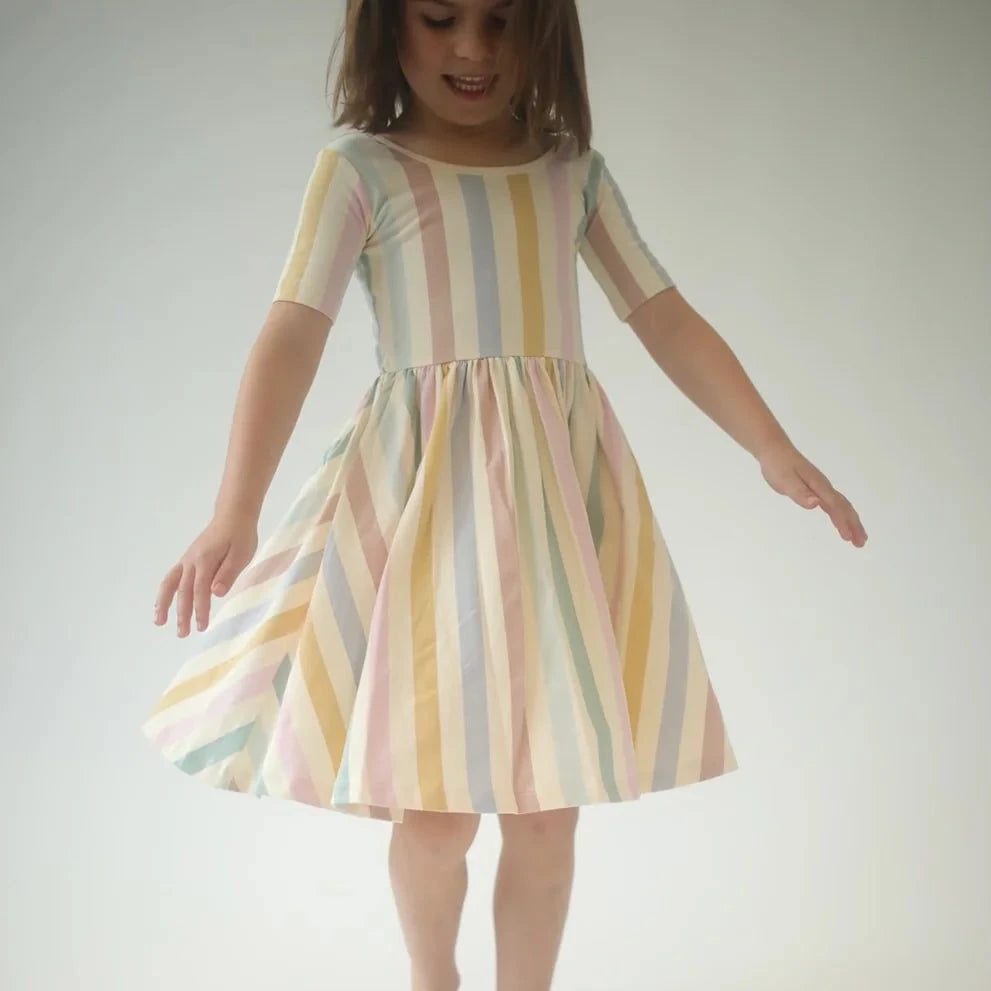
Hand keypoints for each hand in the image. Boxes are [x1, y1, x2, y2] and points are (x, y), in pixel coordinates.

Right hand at [153, 510, 258, 636]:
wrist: (233, 515)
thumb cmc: (241, 535)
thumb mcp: (242, 554)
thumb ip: (228, 573)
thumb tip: (215, 593)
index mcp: (206, 561)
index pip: (201, 591)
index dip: (200, 610)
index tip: (202, 627)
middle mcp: (191, 561)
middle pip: (183, 591)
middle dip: (182, 614)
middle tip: (182, 634)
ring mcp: (187, 560)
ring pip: (170, 584)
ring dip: (163, 603)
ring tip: (159, 622)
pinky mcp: (188, 560)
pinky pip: (172, 577)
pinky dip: (165, 591)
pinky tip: (164, 604)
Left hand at [757, 439, 867, 546]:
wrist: (774, 450)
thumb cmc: (778, 465)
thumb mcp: (786, 480)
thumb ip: (800, 493)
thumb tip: (816, 504)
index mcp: (818, 485)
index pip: (834, 506)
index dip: (842, 522)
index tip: (847, 538)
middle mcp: (823, 487)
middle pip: (844, 507)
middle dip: (853, 525)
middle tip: (861, 543)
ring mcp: (820, 488)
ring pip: (840, 506)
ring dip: (850, 521)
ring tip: (857, 538)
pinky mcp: (815, 489)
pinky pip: (832, 504)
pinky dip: (840, 515)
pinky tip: (841, 523)